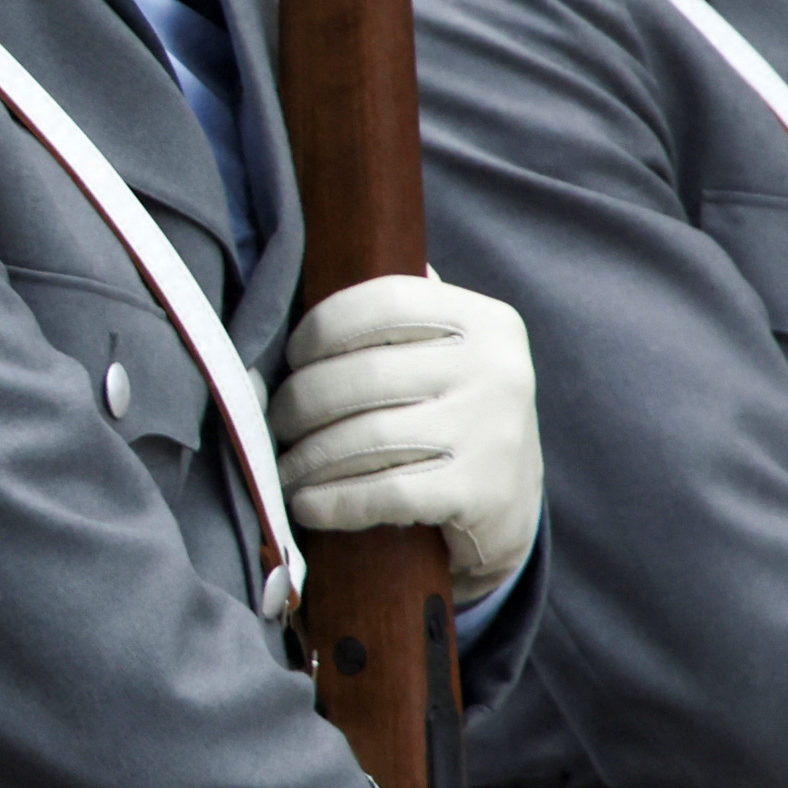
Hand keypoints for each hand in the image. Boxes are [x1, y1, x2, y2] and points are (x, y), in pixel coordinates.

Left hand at [276, 272, 543, 596]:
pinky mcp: (482, 492)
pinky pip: (384, 492)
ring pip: (366, 437)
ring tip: (286, 468)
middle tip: (278, 424)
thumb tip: (308, 279)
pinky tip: (308, 504)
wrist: (509, 508)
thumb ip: (395, 319)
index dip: (321, 328)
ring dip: (308, 458)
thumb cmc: (451, 417)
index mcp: (485, 320)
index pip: (384, 300)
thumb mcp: (444, 355)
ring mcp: (493, 431)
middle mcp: (497, 368)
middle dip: (299, 404)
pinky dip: (333, 500)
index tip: (293, 358)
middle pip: (362, 376)